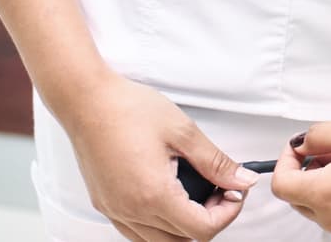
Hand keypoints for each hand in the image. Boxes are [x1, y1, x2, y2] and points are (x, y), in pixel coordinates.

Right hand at [58, 72, 254, 241]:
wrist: (87, 102)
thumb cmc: (128, 110)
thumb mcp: (184, 132)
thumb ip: (216, 162)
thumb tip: (242, 180)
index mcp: (153, 194)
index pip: (202, 230)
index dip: (228, 212)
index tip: (234, 190)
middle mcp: (131, 210)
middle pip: (183, 241)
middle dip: (209, 219)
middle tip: (219, 189)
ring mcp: (115, 211)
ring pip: (159, 241)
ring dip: (184, 225)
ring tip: (196, 191)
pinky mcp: (105, 205)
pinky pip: (137, 232)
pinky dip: (160, 224)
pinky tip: (171, 195)